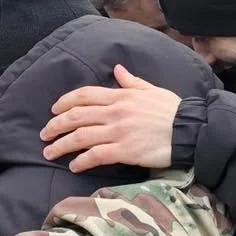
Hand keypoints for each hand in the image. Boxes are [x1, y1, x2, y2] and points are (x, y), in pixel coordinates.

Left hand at [40, 64, 181, 172]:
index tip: (53, 110)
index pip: (85, 95)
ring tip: (50, 152)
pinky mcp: (125, 150)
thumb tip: (117, 69)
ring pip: (81, 136)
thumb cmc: (174, 111)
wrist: (191, 131)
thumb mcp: (152, 90)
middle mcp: (116, 112)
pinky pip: (96, 155)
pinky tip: (74, 166)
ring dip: (62, 145)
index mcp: (121, 96)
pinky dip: (82, 161)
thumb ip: (132, 82)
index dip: (65, 102)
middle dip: (56, 125)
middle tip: (44, 134)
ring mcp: (119, 131)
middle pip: (77, 116)